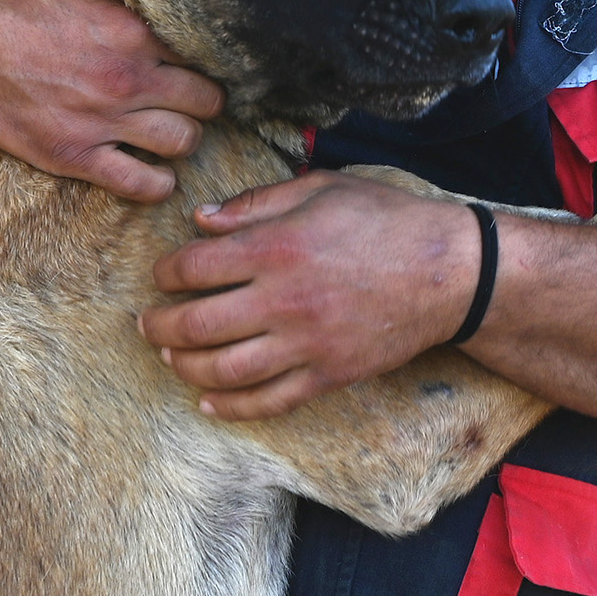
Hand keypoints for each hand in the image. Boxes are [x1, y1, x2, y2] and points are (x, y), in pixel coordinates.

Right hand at [0, 0, 223, 201]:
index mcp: (134, 30)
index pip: (203, 52)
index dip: (204, 58)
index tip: (197, 63)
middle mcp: (128, 78)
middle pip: (205, 101)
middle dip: (203, 100)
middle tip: (191, 99)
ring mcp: (104, 121)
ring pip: (182, 142)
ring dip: (184, 138)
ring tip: (173, 131)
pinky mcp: (75, 155)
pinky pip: (139, 184)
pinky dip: (157, 184)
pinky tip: (156, 174)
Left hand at [141, 171, 482, 419]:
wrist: (449, 272)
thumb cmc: (386, 220)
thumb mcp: (321, 188)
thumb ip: (257, 203)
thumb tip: (201, 220)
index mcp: (276, 247)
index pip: (195, 267)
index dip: (166, 272)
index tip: (162, 275)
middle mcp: (282, 300)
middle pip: (197, 324)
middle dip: (161, 325)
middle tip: (147, 322)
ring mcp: (305, 344)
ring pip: (224, 370)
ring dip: (186, 366)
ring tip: (171, 356)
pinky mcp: (327, 375)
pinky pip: (268, 401)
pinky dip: (231, 407)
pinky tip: (209, 403)